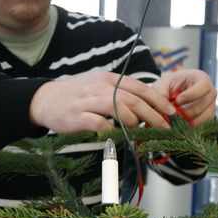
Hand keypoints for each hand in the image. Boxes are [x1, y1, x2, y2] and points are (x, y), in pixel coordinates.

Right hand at [29, 71, 175, 133]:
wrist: (45, 99)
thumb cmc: (78, 97)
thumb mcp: (101, 89)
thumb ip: (121, 95)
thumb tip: (147, 108)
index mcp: (110, 79)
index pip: (140, 88)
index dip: (158, 100)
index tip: (171, 112)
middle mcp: (101, 87)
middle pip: (133, 100)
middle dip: (152, 115)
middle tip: (164, 127)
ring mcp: (88, 100)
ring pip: (118, 107)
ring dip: (133, 121)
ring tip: (139, 132)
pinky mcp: (77, 115)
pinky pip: (98, 123)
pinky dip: (110, 131)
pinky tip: (115, 137)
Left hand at [152, 69, 216, 126]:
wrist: (172, 94)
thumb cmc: (169, 86)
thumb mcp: (162, 86)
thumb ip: (161, 93)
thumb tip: (161, 108)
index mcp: (200, 78)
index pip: (204, 85)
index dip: (191, 95)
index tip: (177, 101)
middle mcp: (210, 91)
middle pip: (206, 102)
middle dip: (189, 111)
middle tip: (175, 114)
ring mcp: (211, 105)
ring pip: (206, 115)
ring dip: (191, 120)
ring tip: (176, 120)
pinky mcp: (209, 117)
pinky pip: (204, 124)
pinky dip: (192, 127)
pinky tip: (181, 125)